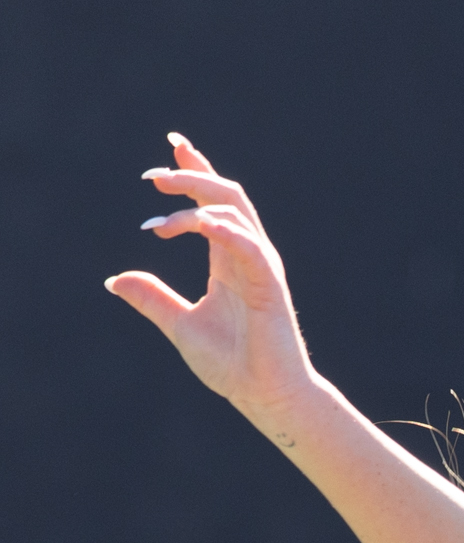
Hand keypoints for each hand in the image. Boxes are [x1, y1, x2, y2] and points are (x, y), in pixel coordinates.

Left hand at [106, 134, 315, 416]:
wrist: (264, 396)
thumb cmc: (233, 365)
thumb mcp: (180, 325)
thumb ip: (153, 298)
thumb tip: (114, 279)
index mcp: (228, 261)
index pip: (213, 203)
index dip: (196, 171)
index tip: (173, 146)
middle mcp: (247, 256)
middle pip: (227, 196)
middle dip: (193, 178)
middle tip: (154, 178)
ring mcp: (261, 268)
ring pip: (236, 213)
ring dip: (198, 204)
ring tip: (162, 215)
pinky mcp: (270, 285)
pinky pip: (249, 246)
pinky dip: (223, 231)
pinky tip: (197, 225)